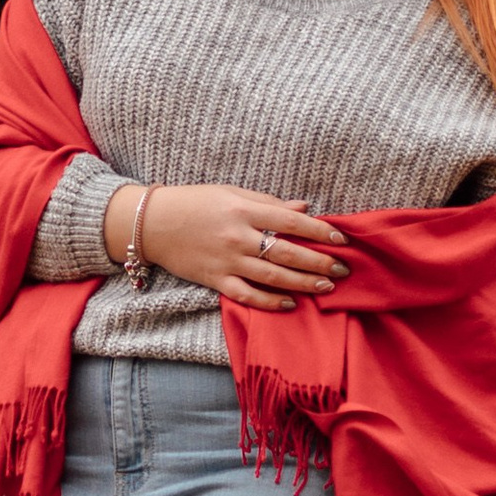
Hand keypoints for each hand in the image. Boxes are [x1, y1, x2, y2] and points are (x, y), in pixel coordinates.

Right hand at [106, 181, 349, 308]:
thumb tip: (304, 209)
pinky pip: (247, 295)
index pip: (291, 222)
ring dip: (303, 283)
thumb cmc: (195, 202)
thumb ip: (269, 203)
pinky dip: (269, 302)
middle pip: (288, 253)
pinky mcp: (214, 280)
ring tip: (326, 287)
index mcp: (244, 209)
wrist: (152, 223)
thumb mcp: (232, 193)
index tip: (341, 239)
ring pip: (273, 277)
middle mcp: (238, 236)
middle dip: (319, 263)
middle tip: (342, 270)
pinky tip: (290, 303)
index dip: (320, 232)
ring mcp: (226, 260)